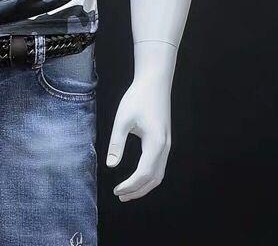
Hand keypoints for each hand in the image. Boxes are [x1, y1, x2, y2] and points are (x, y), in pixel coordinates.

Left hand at [105, 41, 175, 201]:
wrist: (155, 82)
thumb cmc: (137, 98)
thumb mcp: (122, 119)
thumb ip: (117, 143)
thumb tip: (110, 165)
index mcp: (155, 143)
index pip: (143, 174)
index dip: (130, 186)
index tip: (115, 190)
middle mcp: (165, 147)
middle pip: (153, 179)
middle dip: (137, 190)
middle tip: (120, 196)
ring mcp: (167, 144)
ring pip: (158, 174)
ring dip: (143, 185)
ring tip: (127, 191)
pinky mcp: (165, 140)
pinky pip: (159, 165)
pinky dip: (148, 176)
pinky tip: (137, 176)